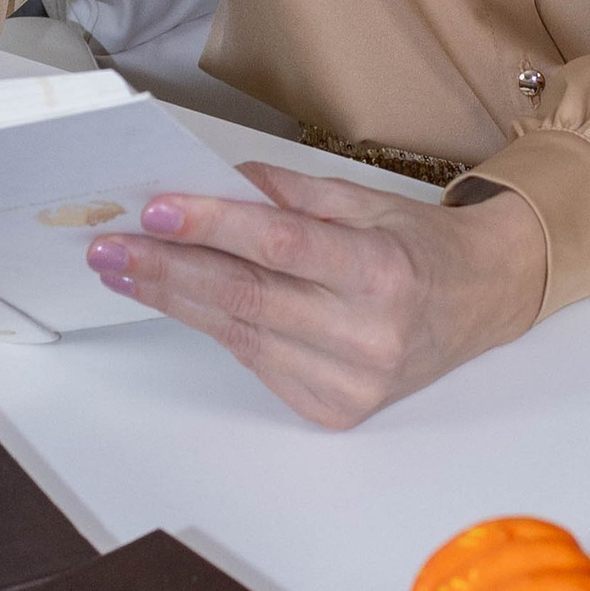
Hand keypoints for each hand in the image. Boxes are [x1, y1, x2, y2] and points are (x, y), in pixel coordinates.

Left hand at [86, 166, 544, 427]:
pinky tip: (179, 300)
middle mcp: (369, 335)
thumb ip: (290, 193)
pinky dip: (216, 326)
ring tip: (123, 272)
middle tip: (110, 248)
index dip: (211, 227)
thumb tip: (213, 181)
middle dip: (168, 270)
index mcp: (383, 271)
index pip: (280, 246)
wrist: (480, 304)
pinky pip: (257, 360)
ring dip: (175, 300)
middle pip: (247, 297)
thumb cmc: (419, 246)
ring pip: (241, 335)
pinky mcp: (334, 409)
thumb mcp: (366, 200)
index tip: (154, 210)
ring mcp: (351, 381)